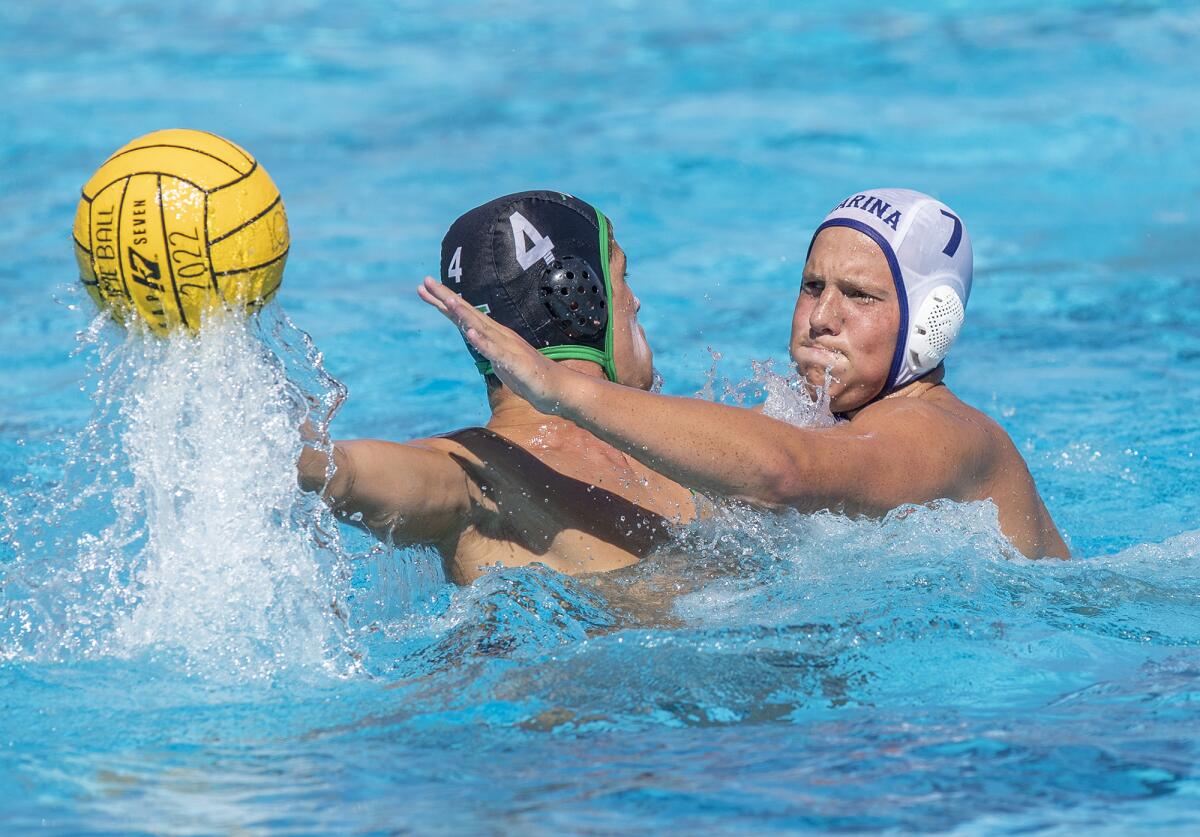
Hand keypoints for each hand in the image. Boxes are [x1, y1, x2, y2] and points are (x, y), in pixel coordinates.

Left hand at [418, 277, 568, 413]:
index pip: (464, 315)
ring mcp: (507, 348)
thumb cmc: (528, 376)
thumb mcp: (500, 360)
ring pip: (482, 328)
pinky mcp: (515, 363)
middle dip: (446, 298)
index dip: (444, 301)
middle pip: (469, 314)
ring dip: (464, 314)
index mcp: (494, 334)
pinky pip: (496, 352)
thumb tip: (471, 334)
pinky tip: (471, 334)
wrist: (557, 388)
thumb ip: (486, 347)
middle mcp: (499, 335)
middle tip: (426, 281)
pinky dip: (483, 342)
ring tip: (447, 300)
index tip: (424, 287)